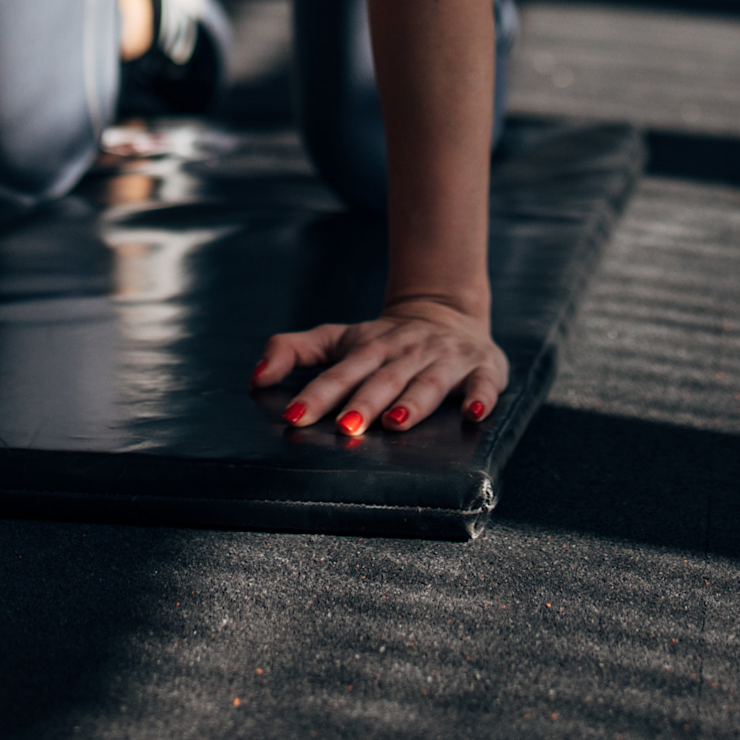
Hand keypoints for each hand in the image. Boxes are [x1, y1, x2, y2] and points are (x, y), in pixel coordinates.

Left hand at [250, 296, 505, 438]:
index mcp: (370, 347)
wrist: (447, 311)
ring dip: (413, 402)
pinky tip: (474, 414)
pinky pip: (485, 384)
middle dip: (364, 402)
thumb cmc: (383, 340)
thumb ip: (293, 351)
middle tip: (345, 429)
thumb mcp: (338, 338)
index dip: (318, 394)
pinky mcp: (482, 367)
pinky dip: (481, 397)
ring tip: (396, 423)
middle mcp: (406, 352)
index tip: (295, 417)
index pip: (340, 372)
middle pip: (382, 379)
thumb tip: (255, 378)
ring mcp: (445, 359)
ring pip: (428, 382)